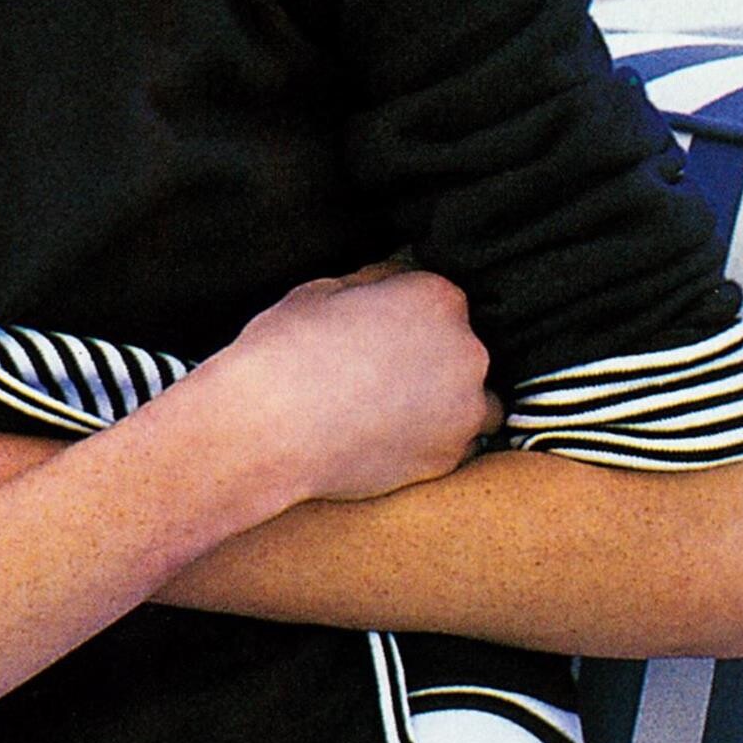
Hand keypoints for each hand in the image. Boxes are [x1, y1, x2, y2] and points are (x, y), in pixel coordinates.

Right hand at [183, 266, 498, 507]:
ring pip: (477, 401)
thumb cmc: (283, 353)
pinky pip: (457, 445)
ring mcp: (464, 409)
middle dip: (435, 357)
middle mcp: (466, 352)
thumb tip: (388, 285)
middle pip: (466, 349)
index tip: (382, 331)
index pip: (442, 298)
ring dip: (448, 402)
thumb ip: (373, 285)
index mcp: (436, 299)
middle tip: (382, 372)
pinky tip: (389, 438)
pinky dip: (433, 441)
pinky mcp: (449, 457)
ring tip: (394, 409)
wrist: (265, 428)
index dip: (409, 314)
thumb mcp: (320, 292)